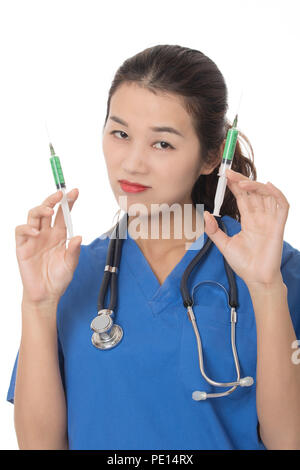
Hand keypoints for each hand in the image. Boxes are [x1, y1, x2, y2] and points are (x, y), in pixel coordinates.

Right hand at [16, 188, 80, 304]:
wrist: (46, 295)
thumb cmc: (58, 278)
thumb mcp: (70, 264)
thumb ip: (73, 251)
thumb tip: (78, 237)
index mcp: (59, 235)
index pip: (63, 214)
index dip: (68, 202)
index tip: (74, 192)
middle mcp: (46, 234)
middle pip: (47, 210)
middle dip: (53, 199)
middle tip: (60, 194)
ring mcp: (33, 239)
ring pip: (33, 216)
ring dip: (40, 209)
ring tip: (49, 210)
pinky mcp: (23, 247)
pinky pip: (21, 232)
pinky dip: (27, 228)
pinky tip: (35, 232)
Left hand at [203, 169, 289, 287]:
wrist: (256, 279)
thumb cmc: (243, 264)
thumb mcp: (224, 245)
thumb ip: (214, 230)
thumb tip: (205, 215)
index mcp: (249, 220)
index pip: (242, 197)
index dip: (235, 185)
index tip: (224, 176)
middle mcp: (260, 217)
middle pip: (253, 193)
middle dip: (242, 181)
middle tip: (228, 173)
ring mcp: (270, 220)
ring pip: (266, 195)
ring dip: (255, 185)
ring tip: (241, 182)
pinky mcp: (278, 226)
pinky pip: (282, 206)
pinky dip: (276, 194)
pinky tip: (267, 186)